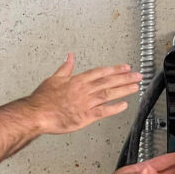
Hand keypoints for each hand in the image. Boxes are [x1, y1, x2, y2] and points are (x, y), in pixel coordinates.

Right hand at [23, 53, 141, 134]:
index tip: (125, 67)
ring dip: (123, 90)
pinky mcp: (85, 116)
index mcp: (77, 80)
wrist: (36, 114)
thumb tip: (70, 56)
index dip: (114, 69)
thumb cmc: (42, 99)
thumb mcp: (53, 79)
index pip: (100, 72)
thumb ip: (65, 68)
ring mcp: (86, 103)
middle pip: (108, 82)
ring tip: (135, 87)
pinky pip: (103, 111)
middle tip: (138, 76)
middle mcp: (84, 90)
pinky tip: (124, 105)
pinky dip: (114, 108)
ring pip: (108, 94)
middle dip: (125, 78)